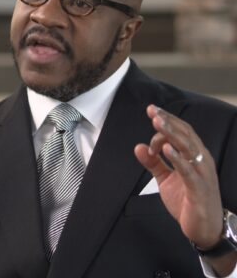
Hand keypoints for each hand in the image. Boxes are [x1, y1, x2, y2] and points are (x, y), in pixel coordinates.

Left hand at [134, 104, 223, 248]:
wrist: (203, 229)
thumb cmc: (187, 200)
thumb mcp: (165, 178)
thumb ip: (153, 162)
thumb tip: (137, 147)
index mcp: (194, 156)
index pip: (182, 131)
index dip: (167, 119)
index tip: (151, 110)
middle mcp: (201, 161)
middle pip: (185, 135)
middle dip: (168, 121)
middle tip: (153, 112)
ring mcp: (202, 174)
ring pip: (188, 148)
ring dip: (172, 134)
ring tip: (158, 123)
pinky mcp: (199, 189)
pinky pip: (189, 171)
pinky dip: (178, 158)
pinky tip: (166, 149)